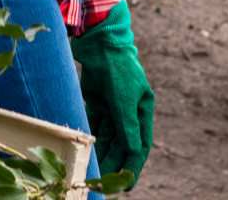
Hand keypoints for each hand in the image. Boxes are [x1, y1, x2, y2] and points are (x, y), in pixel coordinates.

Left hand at [71, 0, 152, 187]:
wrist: (99, 41)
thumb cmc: (117, 66)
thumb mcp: (123, 97)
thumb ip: (127, 124)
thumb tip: (133, 150)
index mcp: (143, 110)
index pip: (141, 145)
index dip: (133, 166)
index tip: (127, 185)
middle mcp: (129, 112)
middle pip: (122, 145)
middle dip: (113, 164)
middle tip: (103, 183)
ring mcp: (113, 108)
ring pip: (107, 139)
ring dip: (101, 155)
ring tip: (91, 173)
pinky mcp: (97, 103)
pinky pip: (94, 127)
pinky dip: (90, 140)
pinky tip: (83, 153)